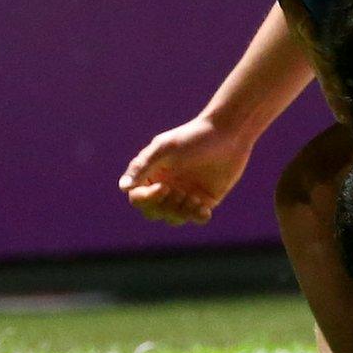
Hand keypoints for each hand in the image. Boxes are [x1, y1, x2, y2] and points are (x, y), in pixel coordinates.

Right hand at [119, 115, 254, 224]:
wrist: (229, 134)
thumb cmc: (194, 137)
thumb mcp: (165, 148)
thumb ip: (143, 167)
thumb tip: (123, 187)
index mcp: (152, 174)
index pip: (138, 198)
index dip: (147, 199)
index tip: (164, 188)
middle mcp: (167, 186)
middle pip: (153, 212)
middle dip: (164, 207)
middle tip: (178, 192)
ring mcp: (186, 195)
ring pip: (174, 218)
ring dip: (181, 212)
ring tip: (193, 196)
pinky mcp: (205, 199)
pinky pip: (196, 217)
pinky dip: (197, 217)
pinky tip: (205, 208)